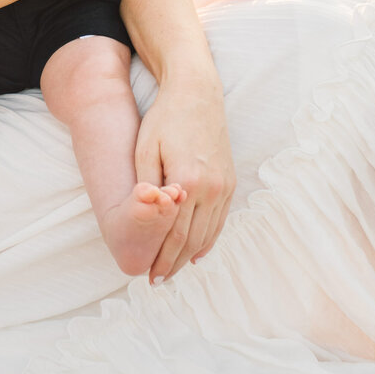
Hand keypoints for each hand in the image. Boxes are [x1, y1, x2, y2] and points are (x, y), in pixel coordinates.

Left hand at [134, 59, 235, 280]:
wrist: (196, 93)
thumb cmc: (164, 118)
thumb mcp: (145, 149)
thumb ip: (148, 186)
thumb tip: (146, 218)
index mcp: (187, 181)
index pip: (173, 233)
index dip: (161, 258)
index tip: (148, 275)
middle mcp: (211, 188)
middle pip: (191, 239)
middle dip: (174, 263)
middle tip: (158, 280)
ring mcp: (224, 185)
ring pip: (208, 233)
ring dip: (191, 255)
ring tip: (174, 271)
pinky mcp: (229, 180)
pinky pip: (220, 219)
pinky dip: (208, 239)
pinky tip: (197, 252)